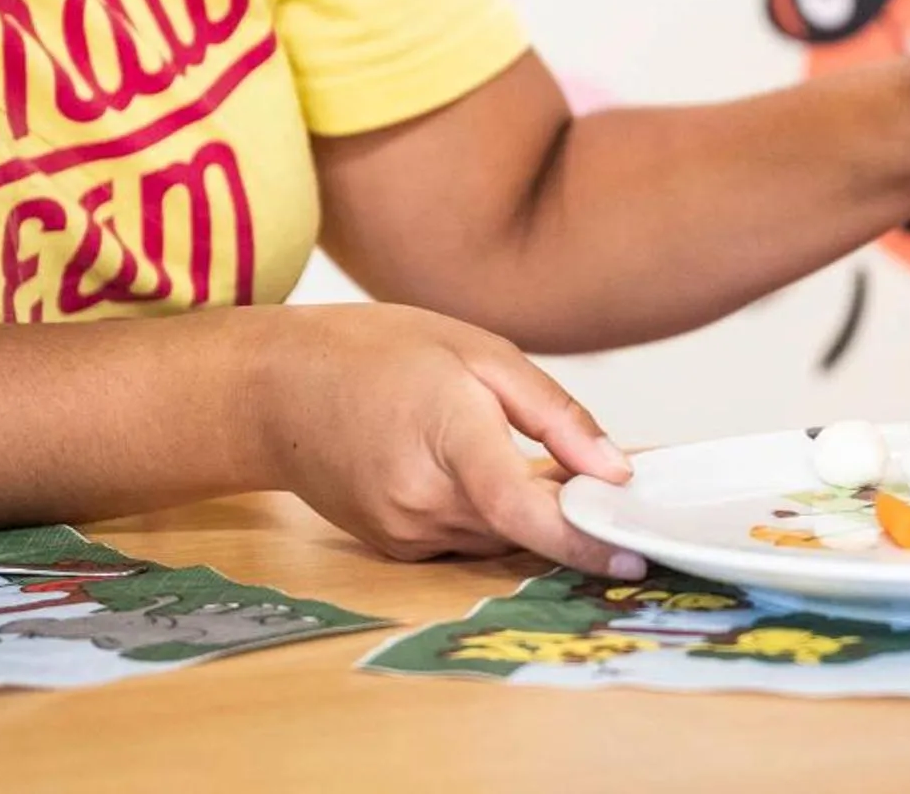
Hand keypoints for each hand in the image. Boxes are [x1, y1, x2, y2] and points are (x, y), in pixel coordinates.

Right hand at [264, 305, 642, 577]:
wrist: (274, 391)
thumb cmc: (372, 353)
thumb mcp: (477, 351)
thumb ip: (553, 414)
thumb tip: (614, 470)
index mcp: (447, 441)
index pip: (525, 511)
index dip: (584, 540)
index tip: (635, 558)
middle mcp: (421, 504)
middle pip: (524, 528)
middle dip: (568, 512)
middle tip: (601, 478)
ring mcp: (404, 534)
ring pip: (498, 537)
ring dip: (527, 511)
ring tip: (525, 454)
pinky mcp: (395, 547)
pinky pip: (465, 538)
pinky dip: (489, 513)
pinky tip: (477, 468)